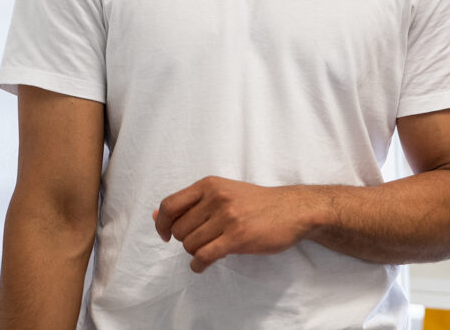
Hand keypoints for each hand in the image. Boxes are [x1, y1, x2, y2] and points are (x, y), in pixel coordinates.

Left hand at [153, 177, 315, 272]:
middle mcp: (216, 198)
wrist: (293, 209)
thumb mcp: (224, 192)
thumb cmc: (257, 202)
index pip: (170, 205)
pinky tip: (204, 264)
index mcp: (210, 184)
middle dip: (187, 240)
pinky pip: (204, 256)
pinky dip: (199, 265)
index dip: (163, 224)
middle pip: (180, 230)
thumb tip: (156, 215)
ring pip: (190, 245)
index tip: (167, 235)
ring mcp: (227, 217)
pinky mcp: (237, 237)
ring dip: (196, 252)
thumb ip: (191, 203)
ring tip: (211, 248)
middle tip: (204, 239)